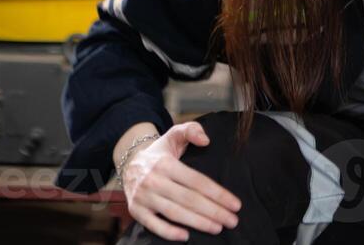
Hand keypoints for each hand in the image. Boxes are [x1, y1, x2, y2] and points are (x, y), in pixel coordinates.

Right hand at [120, 121, 241, 240]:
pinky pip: (153, 225)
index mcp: (165, 163)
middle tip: (232, 220)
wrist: (128, 164)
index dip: (217, 194)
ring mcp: (144, 196)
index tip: (235, 204)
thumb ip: (191, 130)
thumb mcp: (173, 135)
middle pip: (189, 199)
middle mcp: (154, 180)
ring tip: (218, 228)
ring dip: (198, 222)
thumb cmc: (159, 154)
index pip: (197, 181)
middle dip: (213, 211)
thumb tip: (205, 140)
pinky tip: (186, 236)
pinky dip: (169, 232)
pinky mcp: (136, 210)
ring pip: (174, 213)